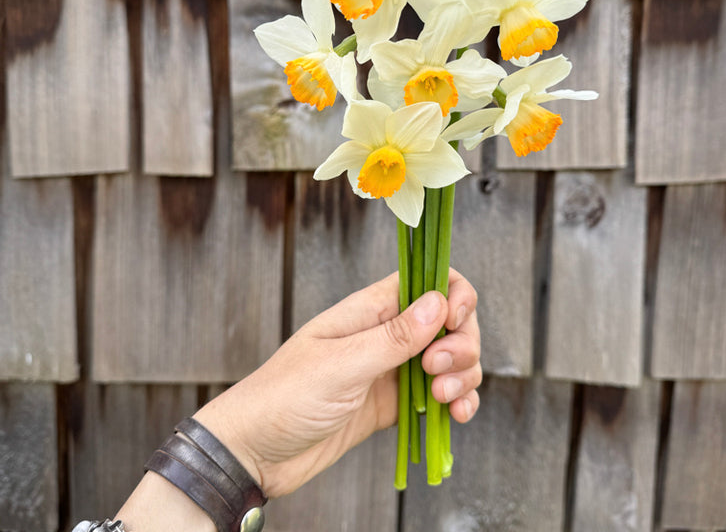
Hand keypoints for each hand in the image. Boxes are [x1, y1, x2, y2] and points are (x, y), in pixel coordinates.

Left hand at [195, 268, 480, 496]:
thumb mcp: (341, 365)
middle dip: (461, 342)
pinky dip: (458, 401)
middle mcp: (386, 334)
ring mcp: (392, 369)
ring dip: (463, 375)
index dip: (453, 293)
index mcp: (370, 310)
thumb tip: (439, 301)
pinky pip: (440, 394)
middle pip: (448, 321)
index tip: (456, 320)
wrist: (255, 451)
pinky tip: (458, 416)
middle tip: (437, 371)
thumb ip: (393, 337)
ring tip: (446, 400)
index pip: (427, 280)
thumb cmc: (285, 397)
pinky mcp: (394, 403)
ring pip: (450, 357)